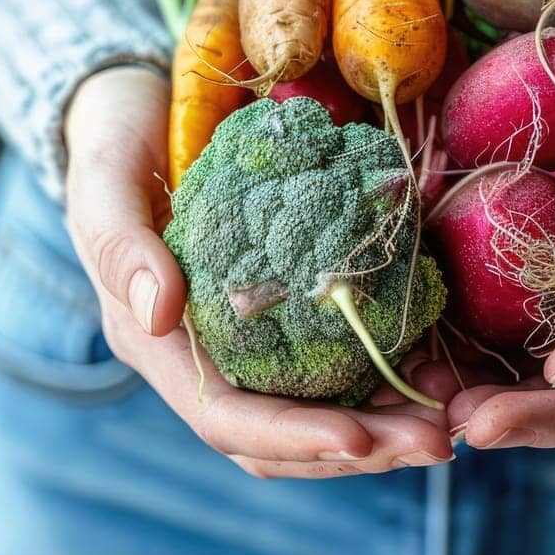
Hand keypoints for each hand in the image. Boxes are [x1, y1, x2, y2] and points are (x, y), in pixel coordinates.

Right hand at [65, 66, 453, 476]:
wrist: (135, 107)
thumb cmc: (113, 142)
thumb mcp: (104, 180)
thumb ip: (120, 245)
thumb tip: (157, 313)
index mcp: (161, 344)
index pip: (229, 420)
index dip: (294, 437)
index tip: (360, 438)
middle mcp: (209, 355)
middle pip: (288, 435)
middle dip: (363, 447)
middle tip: (439, 441)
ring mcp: (252, 334)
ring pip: (322, 406)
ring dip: (387, 421)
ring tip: (451, 414)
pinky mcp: (288, 303)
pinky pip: (340, 353)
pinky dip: (388, 367)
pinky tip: (437, 359)